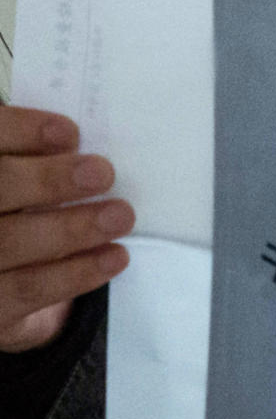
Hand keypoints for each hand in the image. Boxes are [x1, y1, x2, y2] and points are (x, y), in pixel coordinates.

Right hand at [0, 106, 133, 351]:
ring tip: (121, 216)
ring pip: (10, 243)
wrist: (4, 275)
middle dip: (49, 181)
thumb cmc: (19, 206)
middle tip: (103, 173)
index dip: (21, 130)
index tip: (70, 133)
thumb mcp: (23, 176)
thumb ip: (33, 156)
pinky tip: (114, 257)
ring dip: (71, 229)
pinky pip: (27, 289)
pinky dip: (75, 273)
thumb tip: (78, 141)